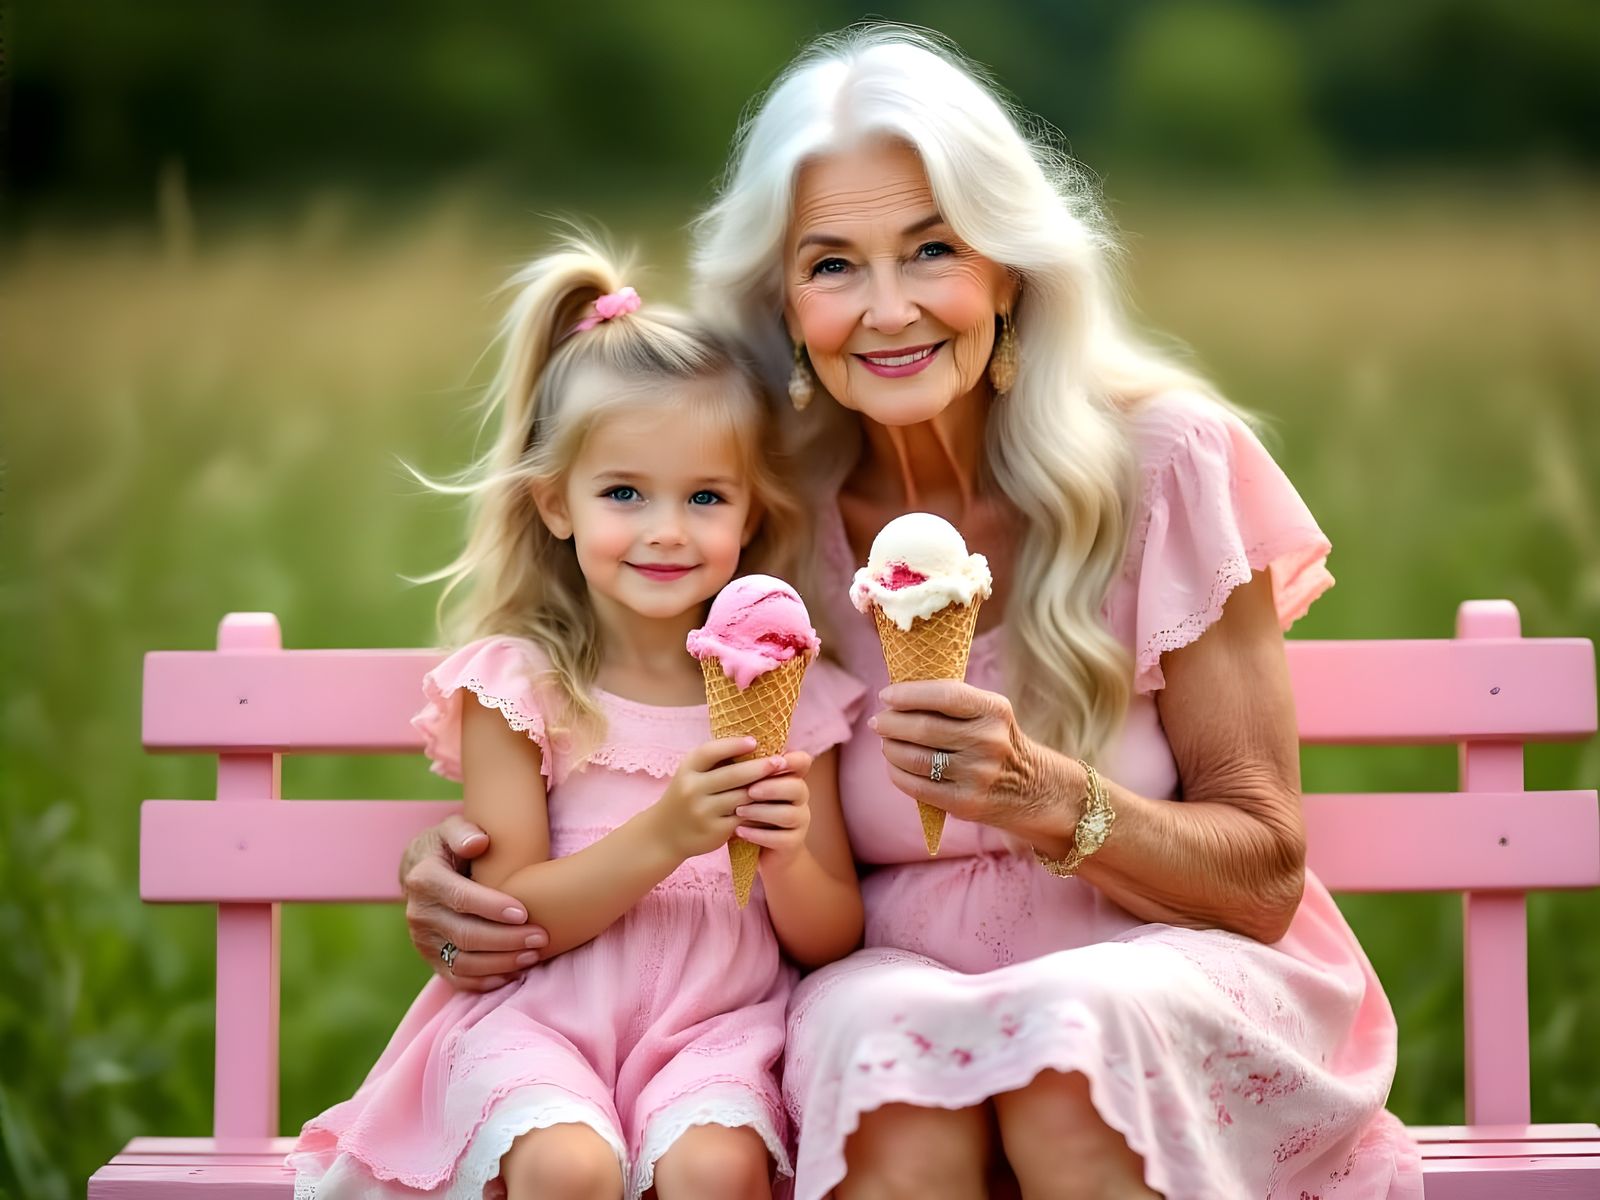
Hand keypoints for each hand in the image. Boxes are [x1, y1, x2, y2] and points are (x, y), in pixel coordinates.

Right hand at [401, 814, 549, 991]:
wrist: (422, 870)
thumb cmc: (449, 846)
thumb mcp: (452, 829)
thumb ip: (463, 831)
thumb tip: (478, 842)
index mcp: (424, 879)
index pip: (461, 898)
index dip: (492, 908)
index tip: (524, 912)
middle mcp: (419, 913)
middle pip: (465, 935)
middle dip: (506, 940)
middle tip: (541, 937)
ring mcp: (423, 940)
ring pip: (463, 962)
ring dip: (501, 963)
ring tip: (533, 955)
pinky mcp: (431, 958)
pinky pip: (457, 978)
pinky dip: (486, 981)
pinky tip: (513, 973)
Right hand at [651, 736, 788, 861]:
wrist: (665, 834)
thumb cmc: (687, 795)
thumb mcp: (692, 773)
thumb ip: (716, 760)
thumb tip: (754, 743)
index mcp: (688, 768)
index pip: (711, 751)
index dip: (734, 745)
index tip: (755, 741)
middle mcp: (692, 789)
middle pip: (733, 775)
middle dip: (760, 767)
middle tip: (781, 761)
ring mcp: (703, 811)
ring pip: (742, 797)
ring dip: (764, 790)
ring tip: (783, 781)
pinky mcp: (714, 831)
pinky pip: (743, 818)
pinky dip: (759, 810)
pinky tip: (772, 804)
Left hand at [736, 749, 813, 866]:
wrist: (760, 850)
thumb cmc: (750, 811)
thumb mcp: (748, 788)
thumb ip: (745, 770)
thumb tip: (726, 745)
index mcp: (791, 777)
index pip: (803, 762)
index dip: (793, 759)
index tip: (774, 760)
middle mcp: (800, 798)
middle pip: (797, 787)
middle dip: (772, 787)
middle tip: (749, 790)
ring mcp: (800, 821)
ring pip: (788, 814)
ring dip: (762, 812)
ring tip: (738, 812)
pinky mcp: (793, 843)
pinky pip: (780, 838)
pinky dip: (758, 835)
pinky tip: (739, 831)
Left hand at [869, 680, 1045, 831]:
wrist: (1033, 790)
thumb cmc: (997, 742)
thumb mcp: (989, 714)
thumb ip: (951, 702)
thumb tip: (894, 697)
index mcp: (994, 710)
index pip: (945, 695)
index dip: (909, 694)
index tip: (886, 695)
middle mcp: (989, 741)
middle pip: (923, 728)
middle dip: (890, 722)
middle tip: (879, 721)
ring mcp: (978, 774)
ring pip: (915, 758)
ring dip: (890, 748)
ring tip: (885, 743)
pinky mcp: (965, 803)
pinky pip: (916, 786)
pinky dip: (896, 773)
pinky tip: (894, 765)